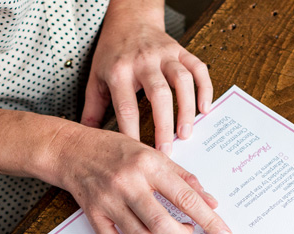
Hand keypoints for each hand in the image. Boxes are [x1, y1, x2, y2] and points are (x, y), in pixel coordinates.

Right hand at [51, 124, 231, 233]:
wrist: (70, 149)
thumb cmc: (115, 150)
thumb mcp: (152, 154)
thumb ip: (182, 178)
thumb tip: (210, 202)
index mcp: (148, 164)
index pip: (186, 197)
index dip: (208, 220)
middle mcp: (128, 182)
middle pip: (162, 223)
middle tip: (186, 233)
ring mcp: (108, 200)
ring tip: (162, 231)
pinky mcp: (92, 214)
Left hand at [80, 0, 211, 152]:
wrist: (129, 19)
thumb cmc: (112, 52)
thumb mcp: (96, 79)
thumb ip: (92, 110)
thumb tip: (89, 138)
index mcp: (119, 71)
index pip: (126, 108)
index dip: (133, 133)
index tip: (138, 154)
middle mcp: (143, 61)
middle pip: (158, 95)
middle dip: (164, 126)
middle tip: (167, 151)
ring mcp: (165, 54)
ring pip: (182, 81)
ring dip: (186, 109)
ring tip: (187, 133)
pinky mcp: (181, 50)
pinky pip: (198, 68)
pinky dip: (205, 88)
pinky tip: (204, 109)